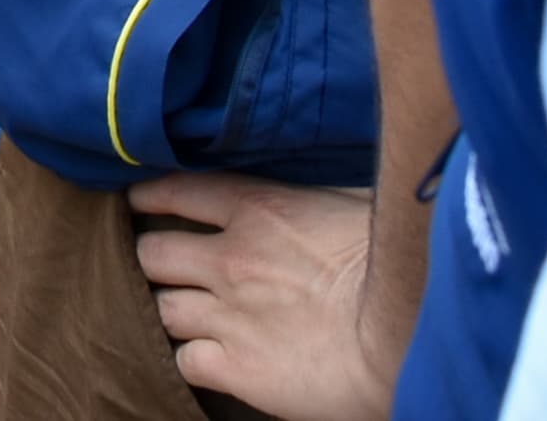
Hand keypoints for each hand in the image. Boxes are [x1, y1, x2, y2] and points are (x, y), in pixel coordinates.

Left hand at [130, 173, 392, 420]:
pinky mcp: (236, 368)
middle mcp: (230, 260)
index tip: (139, 201)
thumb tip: (308, 179)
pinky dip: (193, 359)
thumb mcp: (353, 203)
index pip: (177, 190)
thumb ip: (313, 193)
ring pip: (161, 308)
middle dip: (155, 260)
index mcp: (258, 208)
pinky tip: (212, 357)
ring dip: (172, 310)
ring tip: (189, 314)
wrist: (407, 338)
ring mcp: (227, 316)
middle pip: (152, 253)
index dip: (151, 197)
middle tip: (166, 268)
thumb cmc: (396, 266)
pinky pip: (185, 361)